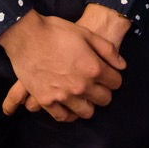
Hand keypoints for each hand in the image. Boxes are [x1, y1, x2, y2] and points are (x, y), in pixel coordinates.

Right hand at [0, 7, 125, 121]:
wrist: (26, 35)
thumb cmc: (55, 30)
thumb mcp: (85, 32)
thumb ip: (107, 49)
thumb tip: (122, 65)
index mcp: (93, 68)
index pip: (116, 82)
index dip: (113, 76)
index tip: (108, 73)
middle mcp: (81, 86)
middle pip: (105, 99)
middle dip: (104, 90)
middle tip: (96, 83)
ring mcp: (64, 96)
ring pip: (87, 112)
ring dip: (89, 103)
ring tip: (83, 94)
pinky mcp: (47, 101)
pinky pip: (64, 117)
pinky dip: (69, 113)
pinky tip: (69, 104)